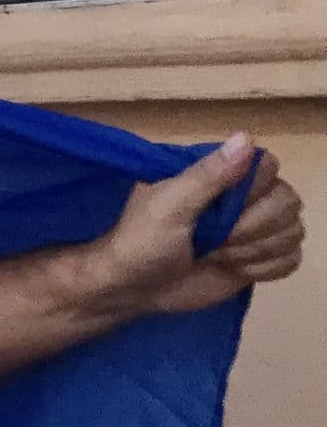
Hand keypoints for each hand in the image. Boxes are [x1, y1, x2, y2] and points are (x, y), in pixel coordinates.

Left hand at [93, 136, 303, 317]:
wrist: (134, 289)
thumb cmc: (142, 241)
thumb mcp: (168, 204)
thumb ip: (208, 175)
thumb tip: (247, 138)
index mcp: (217, 174)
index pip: (267, 166)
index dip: (253, 190)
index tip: (223, 208)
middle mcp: (242, 197)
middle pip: (287, 202)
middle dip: (252, 228)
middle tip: (215, 241)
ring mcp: (253, 229)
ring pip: (293, 231)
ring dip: (255, 251)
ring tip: (218, 256)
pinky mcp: (259, 258)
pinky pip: (292, 259)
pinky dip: (265, 269)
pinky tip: (234, 271)